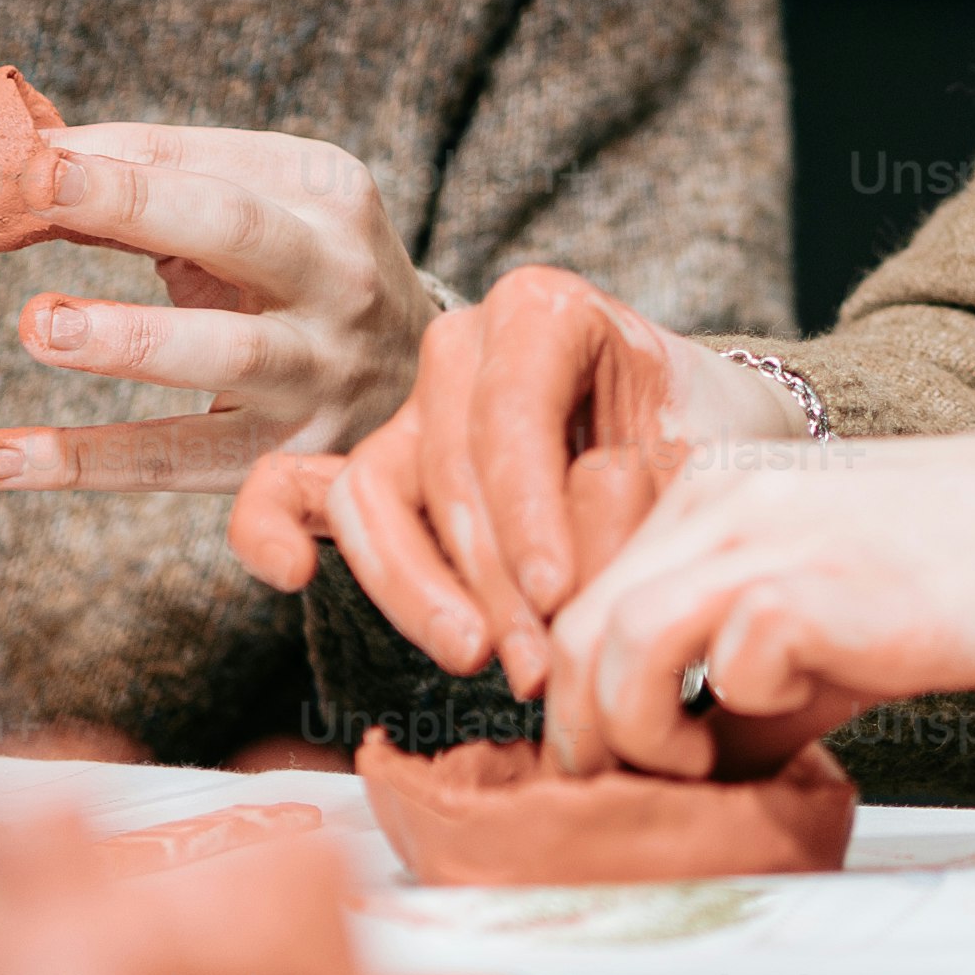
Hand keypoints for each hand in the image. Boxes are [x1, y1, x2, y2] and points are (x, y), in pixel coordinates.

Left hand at [0, 122, 433, 494]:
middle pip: (238, 231)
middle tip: (37, 184)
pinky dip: (87, 460)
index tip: (26, 153)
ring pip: (225, 355)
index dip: (114, 157)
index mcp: (326, 192)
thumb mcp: (267, 216)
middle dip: (135, 203)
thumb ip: (162, 193)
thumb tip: (29, 166)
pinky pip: (180, 459)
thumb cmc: (306, 278)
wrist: (420, 385)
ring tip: (38, 324)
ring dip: (127, 338)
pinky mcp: (289, 456)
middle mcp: (338, 275)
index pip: (209, 162)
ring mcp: (320, 370)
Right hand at [214, 268, 803, 693]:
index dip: (526, 516)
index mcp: (542, 310)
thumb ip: (632, 507)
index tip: (557, 596)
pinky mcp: (379, 467)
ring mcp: (412, 408)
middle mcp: (463, 344)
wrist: (701, 435)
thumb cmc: (702, 437)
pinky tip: (292, 574)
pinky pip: (294, 486)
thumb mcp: (697, 457)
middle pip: (444, 469)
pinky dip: (273, 526)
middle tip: (537, 664)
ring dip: (413, 589)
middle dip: (488, 582)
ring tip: (473, 658)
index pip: (508, 416)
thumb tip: (557, 589)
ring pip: (370, 494)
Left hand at [539, 412, 974, 780]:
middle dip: (585, 731)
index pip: (589, 595)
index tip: (626, 758)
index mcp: (720, 486)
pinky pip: (712, 676)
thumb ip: (754, 682)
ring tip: (699, 770)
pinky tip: (793, 730)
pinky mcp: (806, 589)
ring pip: (605, 651)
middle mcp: (722, 495)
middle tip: (638, 787)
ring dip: (634, 739)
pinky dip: (732, 726)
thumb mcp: (837, 617)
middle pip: (573, 629)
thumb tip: (692, 771)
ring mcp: (759, 535)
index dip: (586, 693)